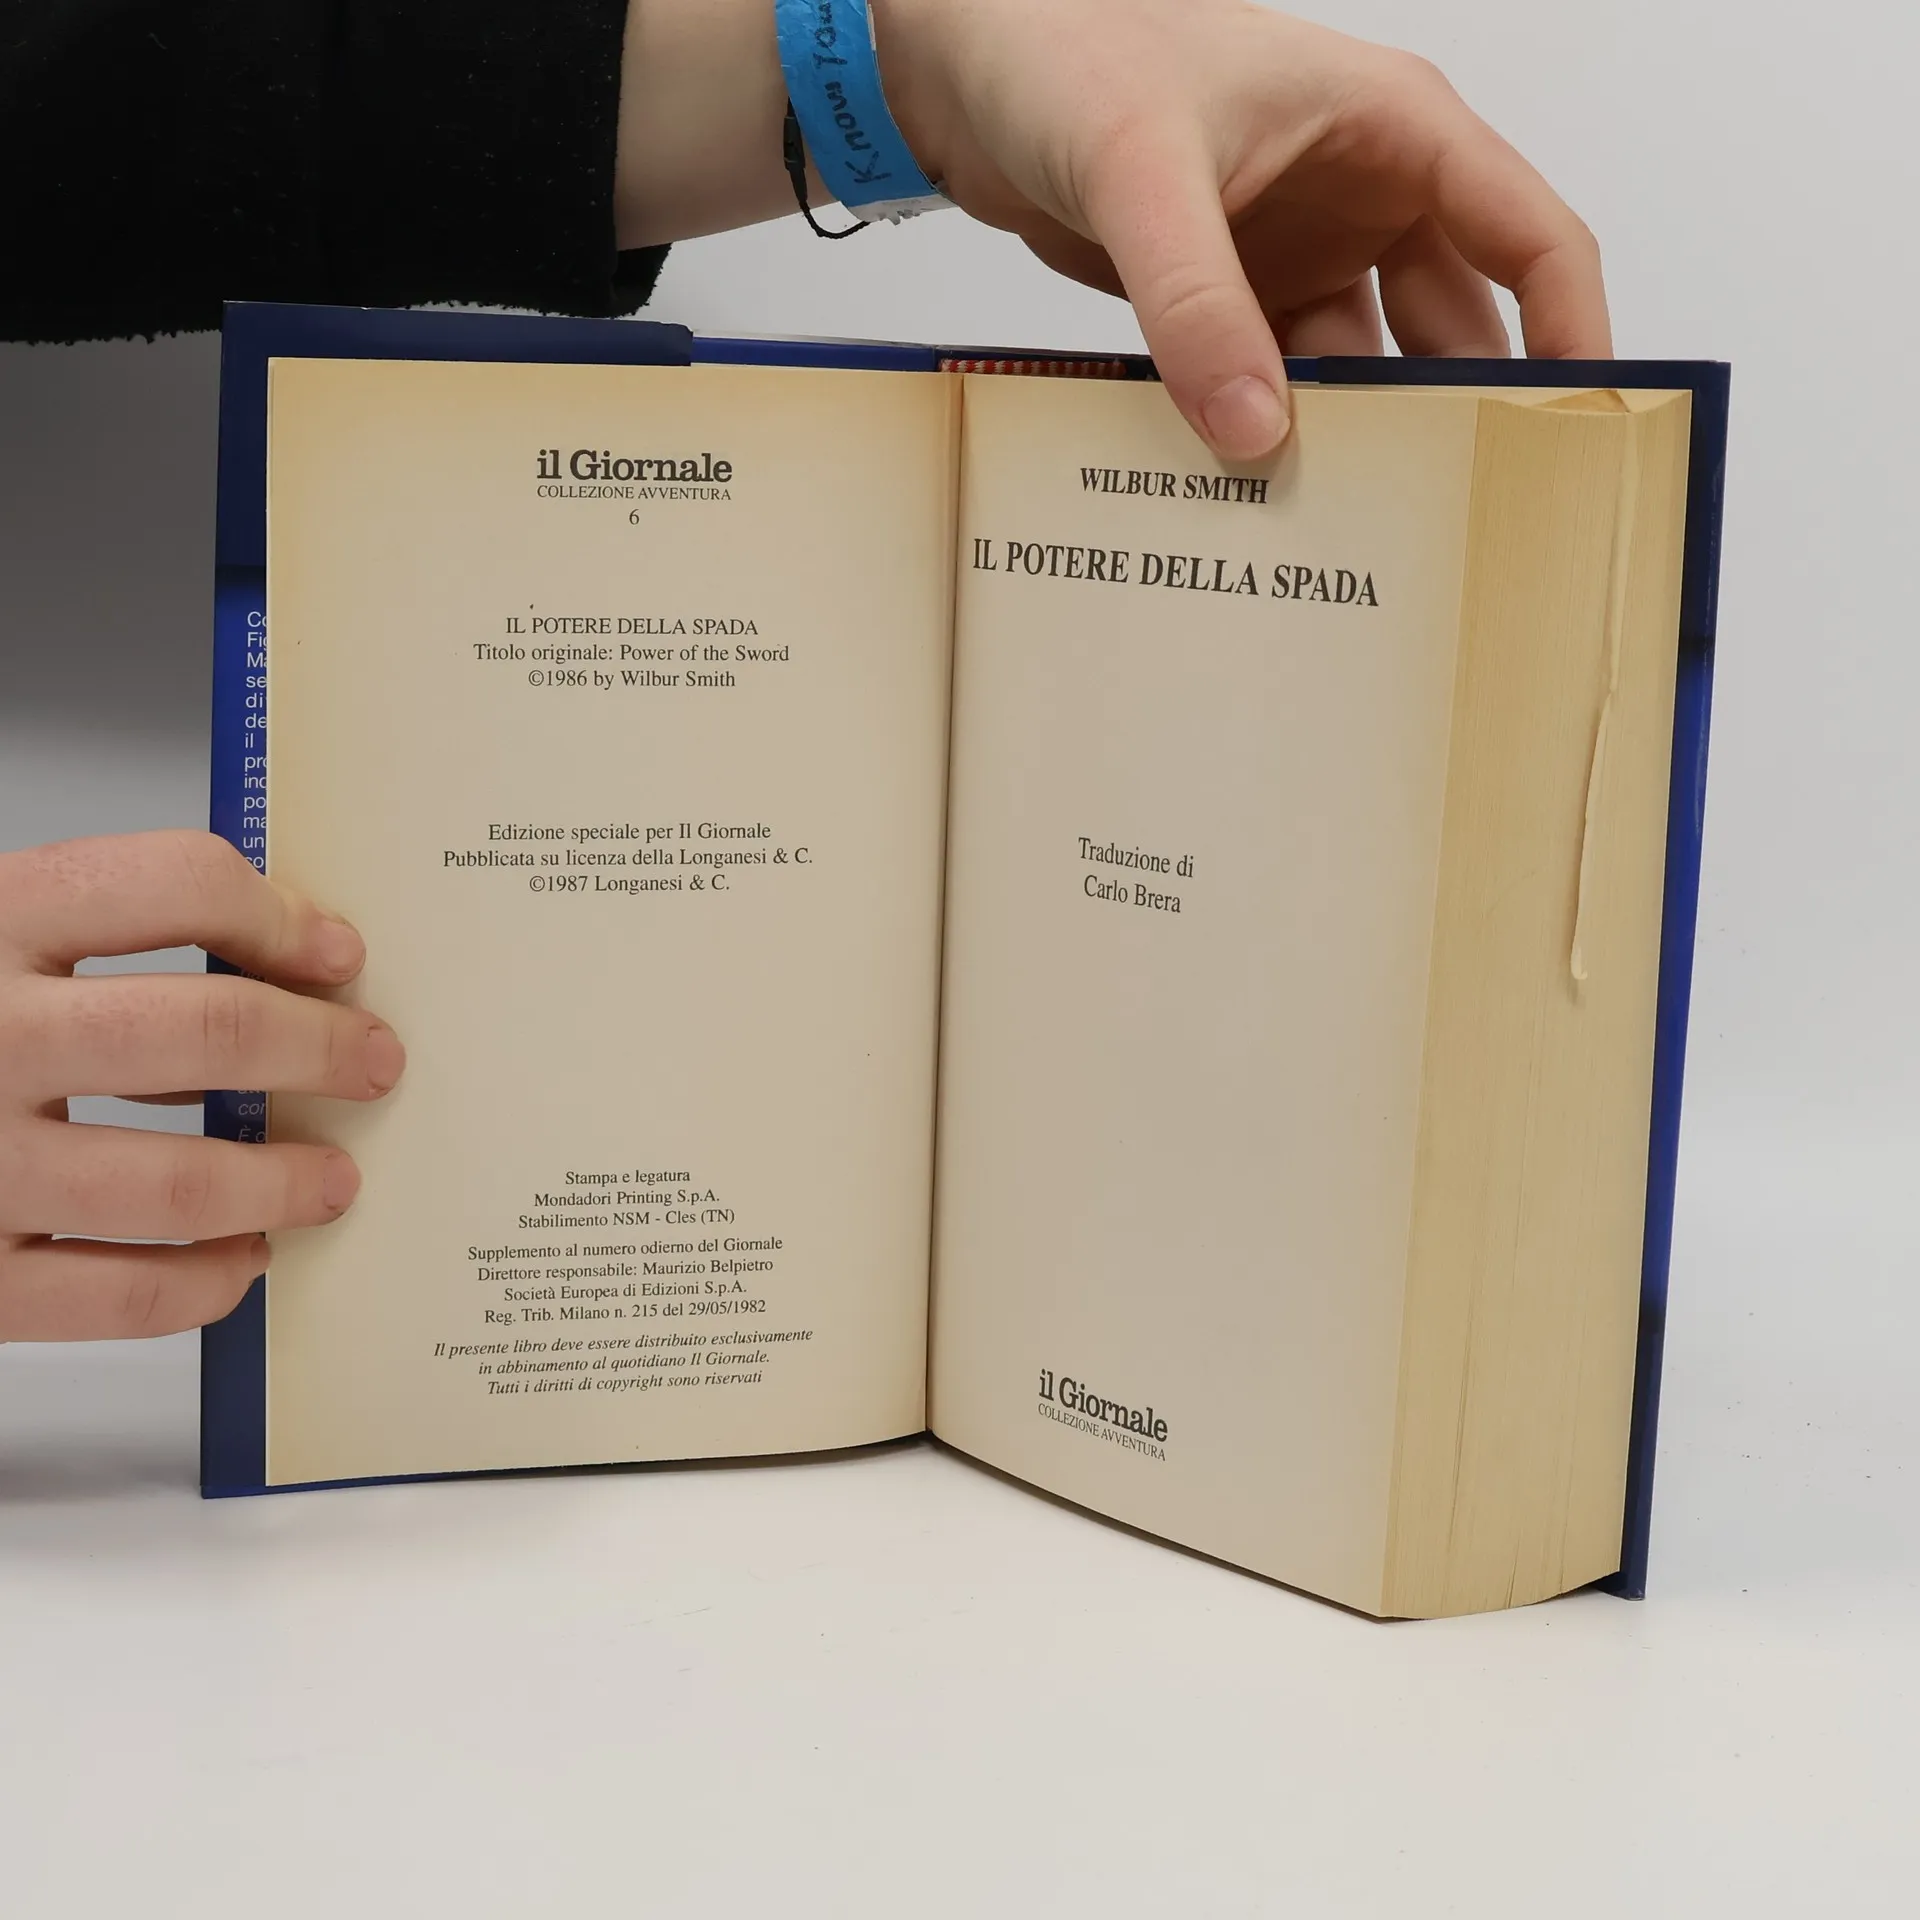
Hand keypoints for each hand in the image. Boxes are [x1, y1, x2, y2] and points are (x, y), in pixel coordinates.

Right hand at [0, 832, 403, 1340]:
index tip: (338, 953)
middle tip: (375, 1063)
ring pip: (175, 1177)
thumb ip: (98, 933)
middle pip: (203, 1029)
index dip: (279, 915)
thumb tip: (285, 956)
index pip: (173, 883)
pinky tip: (240, 1261)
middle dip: (318, 1049)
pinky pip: (115, 1293)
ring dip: (281, 1180)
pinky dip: (203, 1282)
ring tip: (331, 1180)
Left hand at [877, 0, 1610, 457]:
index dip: (1571, 335)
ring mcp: (1300, 251)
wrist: (969, 67)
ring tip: (1364, 537)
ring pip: (1365, 368)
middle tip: (1467, 527)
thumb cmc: (1067, 50)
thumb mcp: (1143, 173)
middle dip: (1464, 417)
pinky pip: (1280, 383)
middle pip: (1455, 326)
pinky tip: (1271, 504)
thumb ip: (1198, 304)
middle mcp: (1363, 194)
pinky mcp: (1236, 299)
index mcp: (1393, 130)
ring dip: (1362, 440)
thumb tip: (1254, 435)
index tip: (1578, 435)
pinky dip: (1277, 437)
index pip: (1529, 237)